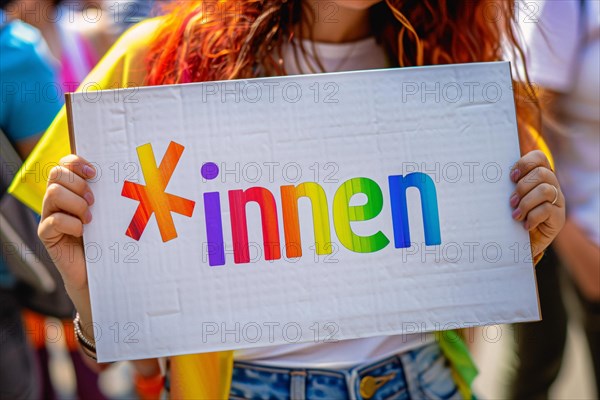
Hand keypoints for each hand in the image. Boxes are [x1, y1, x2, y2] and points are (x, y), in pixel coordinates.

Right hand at [38, 155, 95, 338]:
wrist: (102, 271)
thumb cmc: (111, 237)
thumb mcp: (112, 212)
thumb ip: (111, 194)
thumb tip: (130, 173)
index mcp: (72, 189)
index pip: (65, 164)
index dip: (76, 162)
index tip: (95, 173)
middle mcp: (58, 200)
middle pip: (56, 174)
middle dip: (77, 183)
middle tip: (94, 200)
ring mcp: (50, 216)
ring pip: (53, 193)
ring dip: (76, 203)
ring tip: (91, 218)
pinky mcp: (47, 235)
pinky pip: (52, 221)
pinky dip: (70, 224)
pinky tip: (83, 232)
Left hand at [510, 150, 565, 258]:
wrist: (516, 243)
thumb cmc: (508, 217)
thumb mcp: (504, 199)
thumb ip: (501, 186)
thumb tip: (482, 174)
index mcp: (538, 176)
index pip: (539, 157)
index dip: (525, 163)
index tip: (511, 177)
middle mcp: (551, 186)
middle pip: (542, 174)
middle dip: (523, 187)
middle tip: (511, 201)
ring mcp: (557, 201)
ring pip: (545, 190)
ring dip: (526, 202)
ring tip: (515, 215)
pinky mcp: (558, 218)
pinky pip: (547, 209)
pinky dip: (532, 217)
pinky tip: (525, 225)